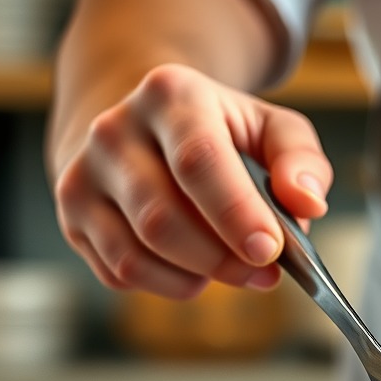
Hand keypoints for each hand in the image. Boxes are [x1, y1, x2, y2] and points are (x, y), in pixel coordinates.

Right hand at [52, 63, 332, 297]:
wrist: (145, 129)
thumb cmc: (221, 136)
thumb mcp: (271, 130)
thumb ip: (300, 161)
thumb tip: (307, 203)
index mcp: (170, 95)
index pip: (198, 160)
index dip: (235, 214)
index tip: (269, 251)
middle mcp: (113, 131)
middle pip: (161, 219)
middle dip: (221, 260)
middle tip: (262, 274)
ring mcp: (83, 176)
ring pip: (135, 256)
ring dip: (195, 279)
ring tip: (230, 271)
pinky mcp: (73, 219)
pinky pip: (120, 275)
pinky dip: (167, 285)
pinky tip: (192, 268)